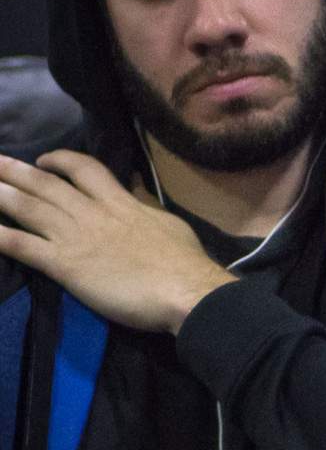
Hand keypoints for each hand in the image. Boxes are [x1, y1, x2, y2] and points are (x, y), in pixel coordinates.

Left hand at [0, 151, 234, 333]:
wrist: (183, 289)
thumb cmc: (183, 261)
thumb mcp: (166, 223)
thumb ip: (142, 208)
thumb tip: (133, 194)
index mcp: (119, 202)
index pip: (84, 169)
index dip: (60, 160)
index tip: (44, 161)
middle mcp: (91, 213)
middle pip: (46, 185)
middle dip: (15, 171)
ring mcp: (75, 237)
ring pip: (29, 208)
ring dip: (1, 195)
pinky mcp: (65, 264)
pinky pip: (24, 246)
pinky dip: (1, 237)